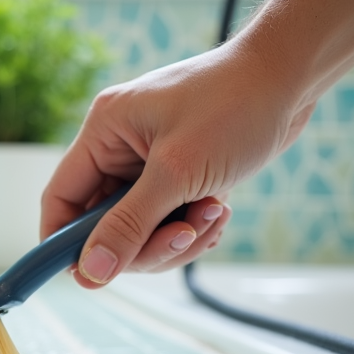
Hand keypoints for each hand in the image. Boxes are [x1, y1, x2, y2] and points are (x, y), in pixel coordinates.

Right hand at [40, 41, 314, 287]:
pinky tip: (221, 210)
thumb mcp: (176, 172)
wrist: (292, 76)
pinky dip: (194, 226)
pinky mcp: (178, 172)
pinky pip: (169, 219)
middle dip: (145, 241)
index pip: (61, 198)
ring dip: (178, 236)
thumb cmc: (234, 106)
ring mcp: (149, 162)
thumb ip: (129, 226)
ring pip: (141, 228)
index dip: (63, 242)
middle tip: (183, 239)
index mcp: (103, 133)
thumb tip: (90, 273)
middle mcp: (119, 148)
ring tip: (214, 215)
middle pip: (104, 223)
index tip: (84, 277)